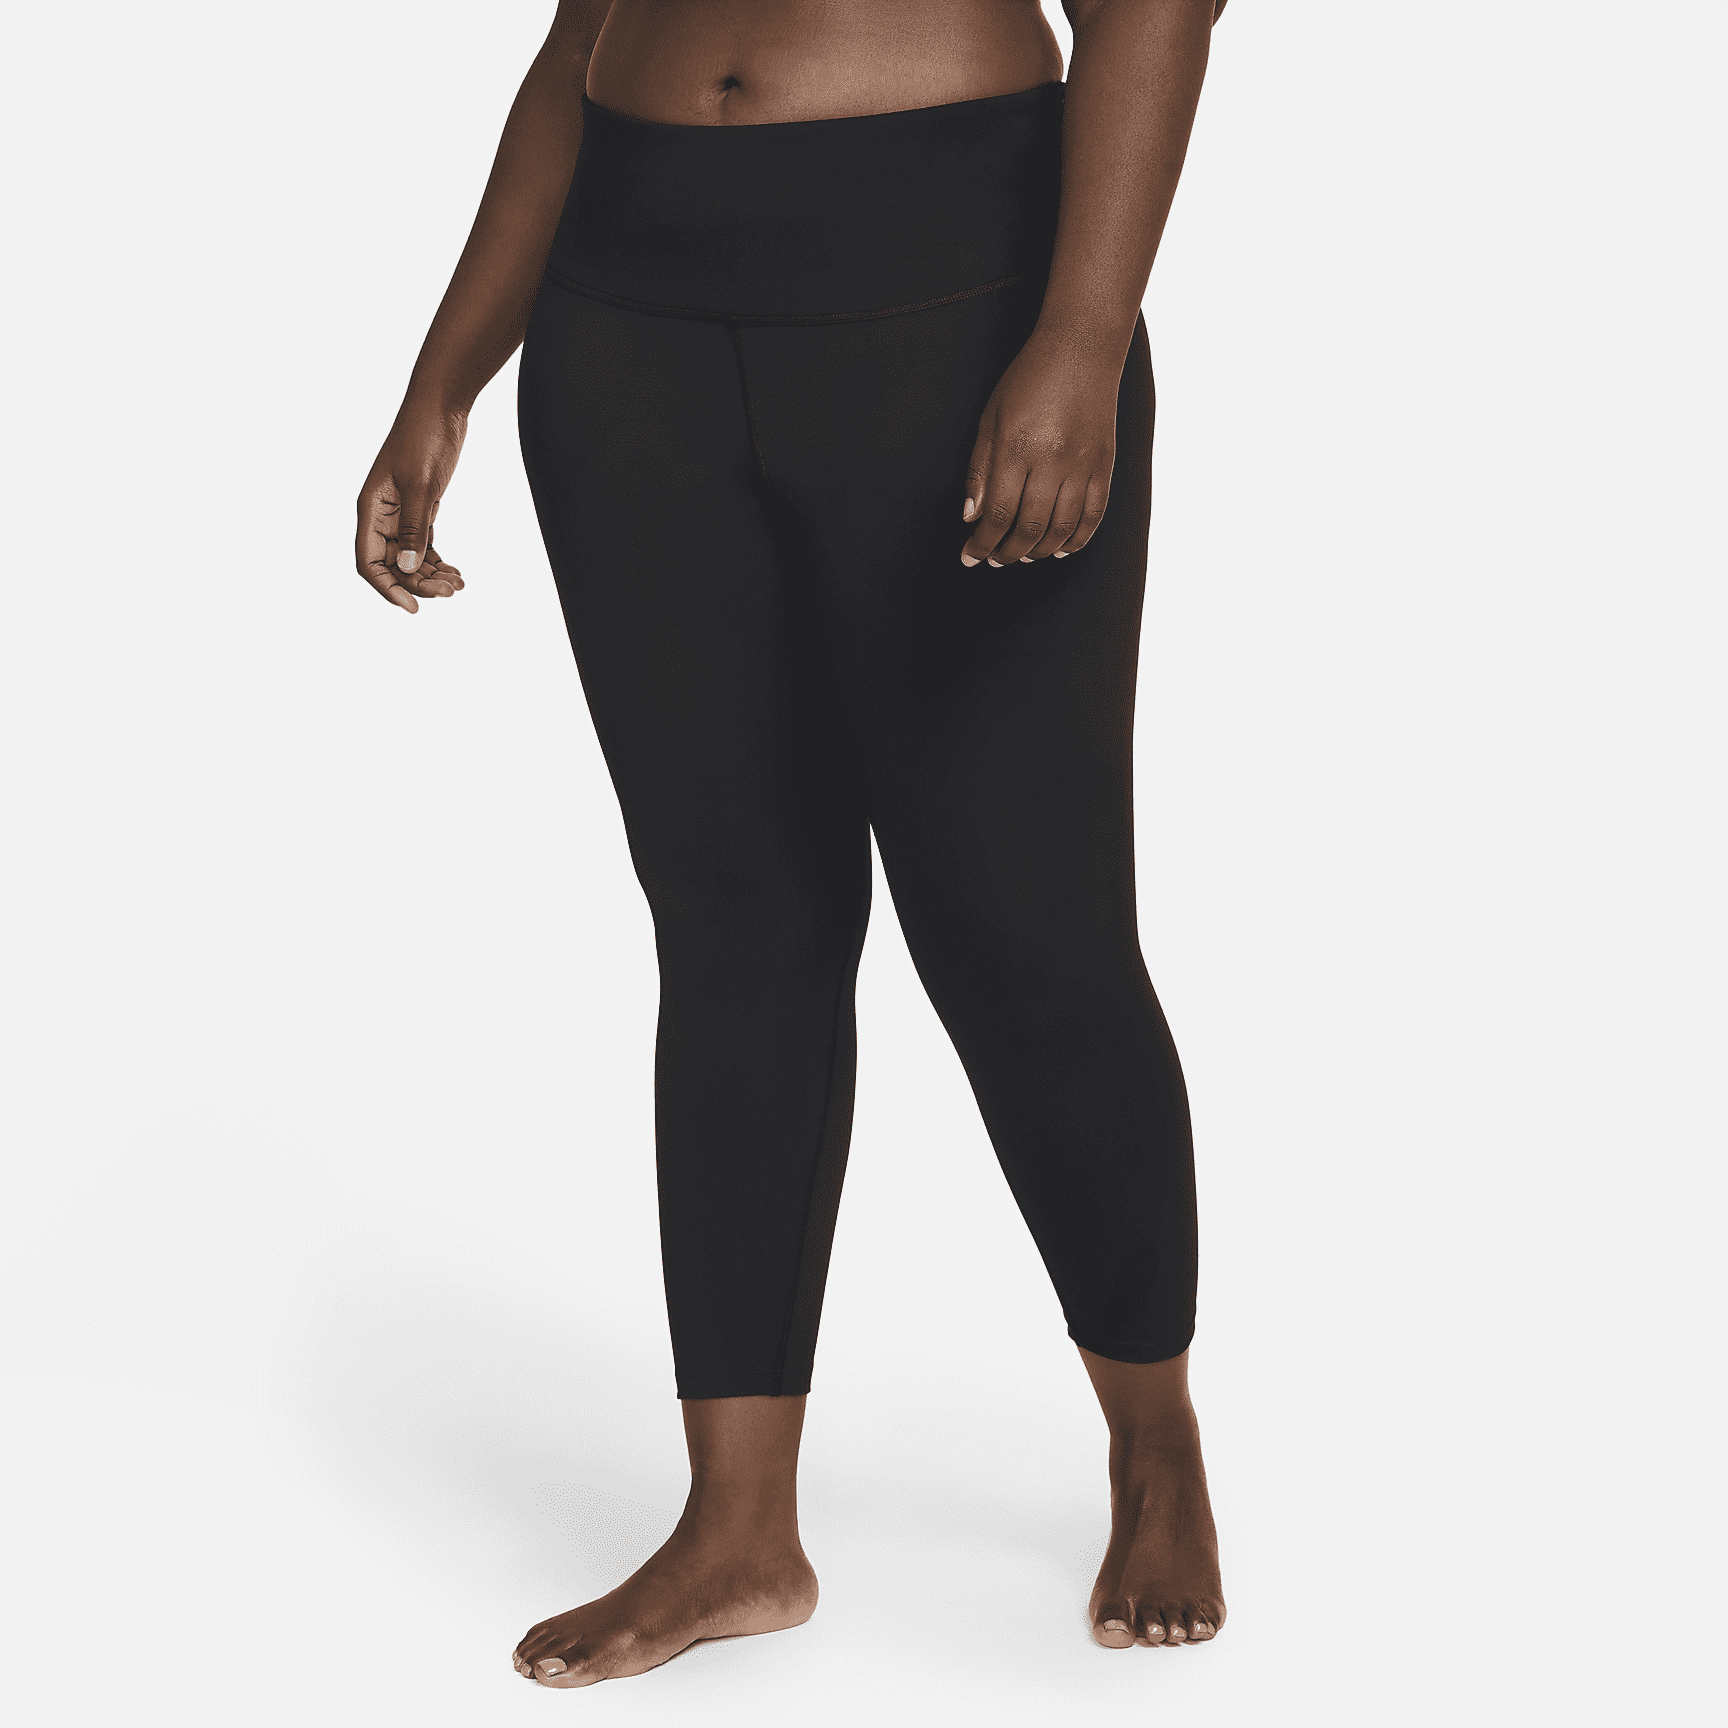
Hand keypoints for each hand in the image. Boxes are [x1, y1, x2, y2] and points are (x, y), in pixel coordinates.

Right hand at [355, 404, 469, 612]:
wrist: (442, 405)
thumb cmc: (425, 438)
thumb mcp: (421, 485)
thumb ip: (414, 527)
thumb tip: (406, 567)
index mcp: (371, 508)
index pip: (368, 562)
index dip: (387, 588)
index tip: (413, 608)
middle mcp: (381, 514)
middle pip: (392, 564)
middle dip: (418, 584)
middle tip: (450, 593)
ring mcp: (400, 512)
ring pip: (409, 557)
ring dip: (431, 576)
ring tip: (458, 585)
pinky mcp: (420, 508)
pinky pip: (423, 544)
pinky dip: (438, 561)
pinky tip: (457, 573)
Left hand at [960, 330, 1121, 566]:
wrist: (1082, 349)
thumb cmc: (1029, 379)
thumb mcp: (991, 418)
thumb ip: (980, 470)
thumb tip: (971, 517)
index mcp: (1017, 450)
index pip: (997, 515)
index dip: (981, 544)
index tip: (969, 557)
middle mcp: (1052, 462)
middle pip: (1028, 529)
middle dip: (1007, 554)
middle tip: (995, 559)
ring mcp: (1083, 466)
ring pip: (1061, 530)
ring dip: (1039, 552)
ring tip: (1023, 556)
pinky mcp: (1105, 465)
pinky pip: (1094, 515)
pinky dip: (1077, 540)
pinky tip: (1061, 549)